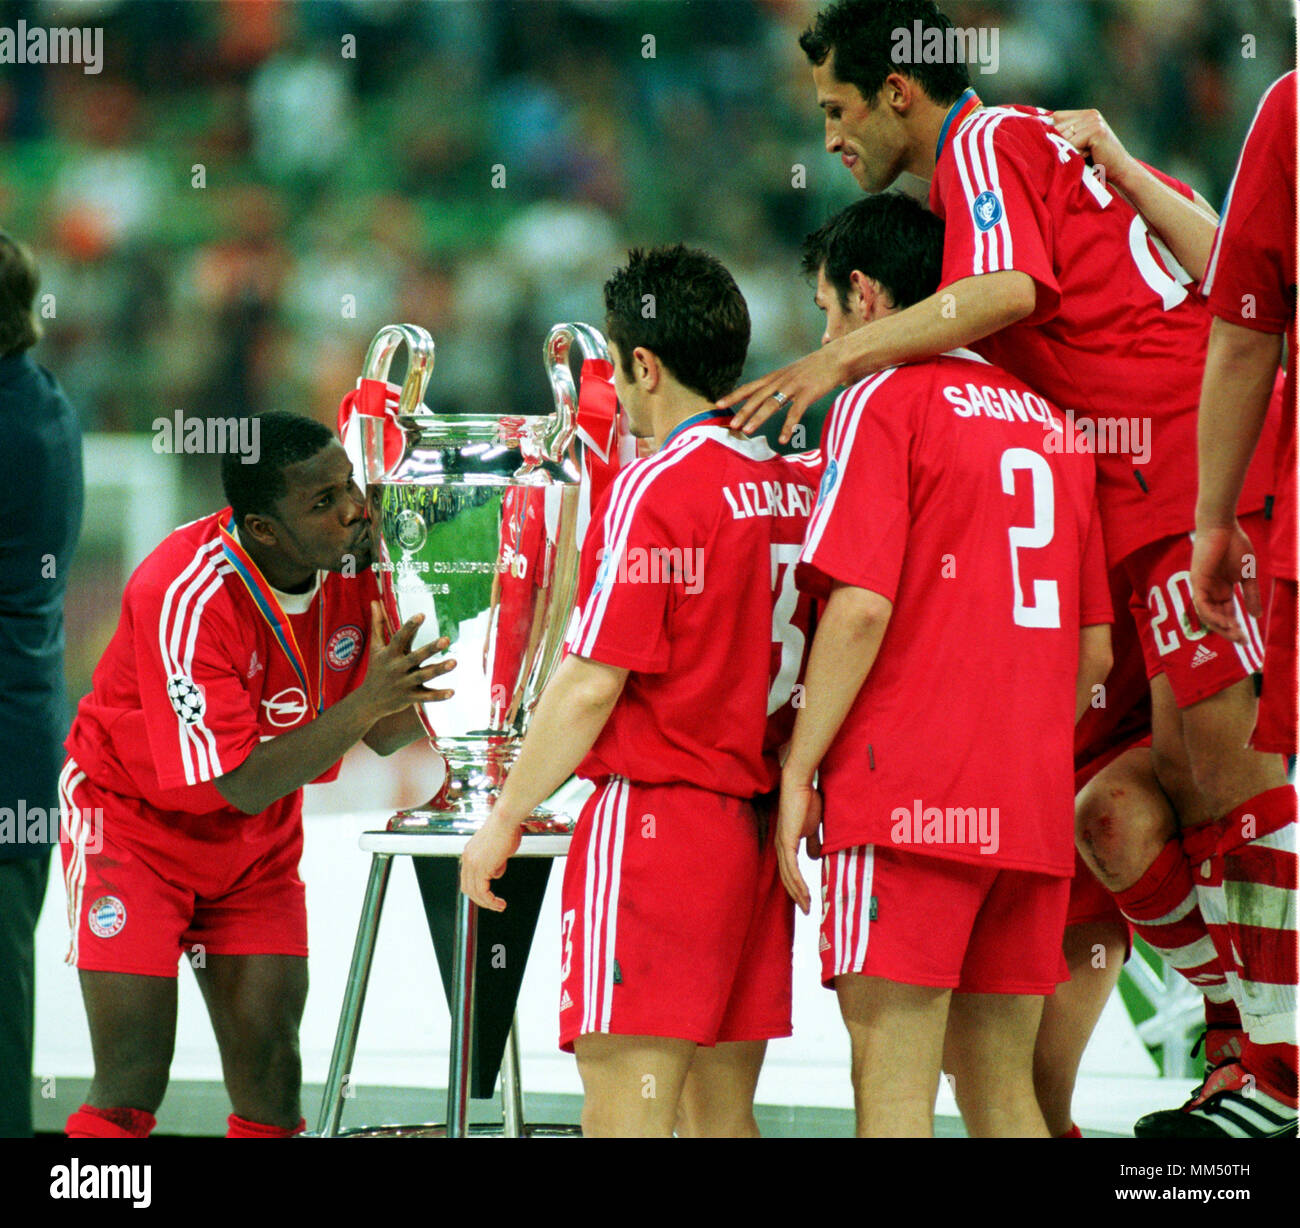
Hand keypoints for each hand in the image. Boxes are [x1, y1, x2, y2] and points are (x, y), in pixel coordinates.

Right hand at [356, 602, 455, 719]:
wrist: (369, 701)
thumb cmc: (376, 669)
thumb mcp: (375, 647)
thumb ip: (378, 624)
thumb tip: (374, 602)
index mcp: (389, 654)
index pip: (400, 638)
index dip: (410, 626)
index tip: (421, 615)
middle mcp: (397, 668)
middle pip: (415, 657)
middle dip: (430, 649)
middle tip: (446, 639)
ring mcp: (404, 683)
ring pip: (424, 675)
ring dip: (439, 669)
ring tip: (455, 662)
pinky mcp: (411, 697)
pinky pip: (426, 696)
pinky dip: (439, 696)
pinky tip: (453, 692)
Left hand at [459, 812, 521, 910]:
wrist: (506, 819)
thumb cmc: (507, 828)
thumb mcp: (499, 849)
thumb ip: (495, 862)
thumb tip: (495, 872)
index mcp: (469, 853)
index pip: (467, 878)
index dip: (477, 890)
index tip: (488, 896)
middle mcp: (467, 859)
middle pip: (468, 888)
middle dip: (481, 900)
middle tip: (494, 906)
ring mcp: (472, 864)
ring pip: (475, 893)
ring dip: (488, 903)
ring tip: (500, 907)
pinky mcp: (481, 868)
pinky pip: (483, 892)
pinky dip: (490, 901)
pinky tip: (499, 903)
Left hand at [718, 341, 845, 443]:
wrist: (837, 357)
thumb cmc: (815, 368)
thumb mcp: (792, 373)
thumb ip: (779, 384)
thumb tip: (766, 396)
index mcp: (775, 377)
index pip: (750, 387)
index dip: (734, 395)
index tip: (718, 404)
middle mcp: (781, 380)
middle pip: (757, 397)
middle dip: (742, 410)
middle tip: (730, 424)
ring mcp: (794, 386)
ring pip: (771, 404)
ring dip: (758, 417)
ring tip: (747, 430)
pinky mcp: (808, 393)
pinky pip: (795, 412)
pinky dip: (788, 426)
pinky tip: (782, 438)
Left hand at [775, 775, 822, 914]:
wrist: (800, 784)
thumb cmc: (806, 801)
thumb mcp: (812, 827)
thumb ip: (813, 842)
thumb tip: (815, 857)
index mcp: (786, 844)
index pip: (789, 872)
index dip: (797, 887)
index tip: (806, 901)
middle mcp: (780, 847)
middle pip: (786, 879)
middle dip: (796, 896)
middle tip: (806, 911)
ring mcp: (782, 845)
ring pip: (788, 877)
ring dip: (798, 894)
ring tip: (807, 907)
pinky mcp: (786, 841)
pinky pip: (791, 867)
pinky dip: (798, 882)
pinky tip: (804, 893)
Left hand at [1050, 108, 1135, 183]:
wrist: (1119, 170)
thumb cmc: (1095, 162)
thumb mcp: (1078, 146)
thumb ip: (1065, 136)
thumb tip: (1036, 132)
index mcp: (1086, 114)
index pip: (1057, 116)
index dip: (1050, 130)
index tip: (1050, 143)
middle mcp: (1090, 114)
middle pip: (1057, 125)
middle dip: (1059, 143)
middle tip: (1076, 154)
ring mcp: (1094, 121)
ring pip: (1063, 135)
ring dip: (1069, 150)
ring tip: (1083, 156)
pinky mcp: (1096, 131)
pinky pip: (1073, 143)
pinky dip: (1076, 154)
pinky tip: (1089, 157)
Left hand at [1190, 522, 1262, 642]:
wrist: (1223, 527)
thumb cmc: (1236, 546)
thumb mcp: (1248, 576)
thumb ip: (1251, 595)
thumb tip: (1256, 617)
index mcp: (1222, 590)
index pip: (1227, 614)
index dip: (1236, 627)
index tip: (1247, 639)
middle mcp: (1211, 592)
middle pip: (1217, 618)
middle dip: (1229, 631)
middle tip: (1243, 641)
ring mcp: (1202, 588)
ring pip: (1207, 615)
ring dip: (1221, 626)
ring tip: (1236, 634)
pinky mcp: (1197, 582)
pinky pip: (1201, 604)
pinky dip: (1212, 615)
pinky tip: (1224, 623)